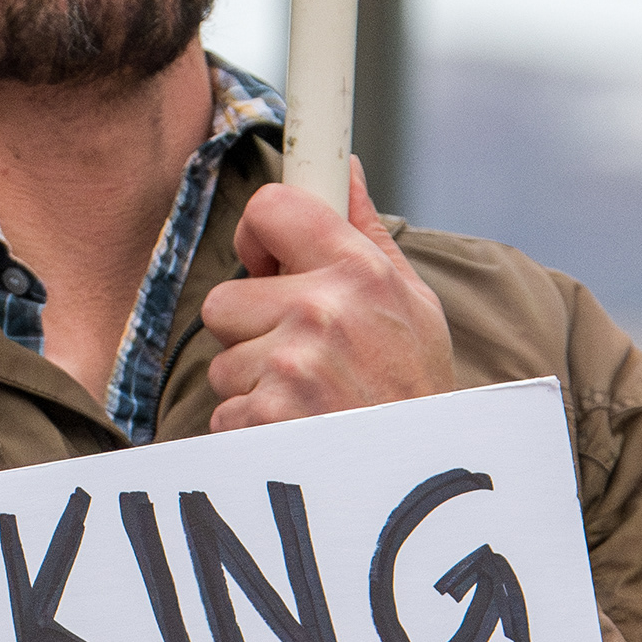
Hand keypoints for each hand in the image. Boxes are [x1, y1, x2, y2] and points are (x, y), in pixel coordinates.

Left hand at [199, 157, 458, 431]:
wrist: (419, 474)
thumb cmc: (415, 387)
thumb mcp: (411, 302)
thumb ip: (365, 233)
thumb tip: (346, 168)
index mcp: (358, 270)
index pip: (269, 207)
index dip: (256, 235)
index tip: (266, 260)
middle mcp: (321, 311)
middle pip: (224, 299)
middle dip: (250, 329)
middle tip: (300, 357)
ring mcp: (290, 367)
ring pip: (222, 361)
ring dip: (252, 384)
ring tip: (306, 400)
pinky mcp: (264, 419)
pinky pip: (225, 412)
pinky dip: (251, 429)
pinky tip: (297, 431)